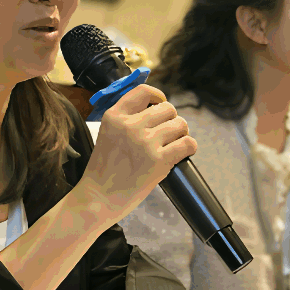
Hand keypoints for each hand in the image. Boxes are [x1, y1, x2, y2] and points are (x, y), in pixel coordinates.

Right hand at [76, 84, 195, 224]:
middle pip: (167, 108)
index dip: (159, 96)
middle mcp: (130, 125)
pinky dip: (190, 147)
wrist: (99, 198)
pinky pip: (187, 143)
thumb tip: (156, 108)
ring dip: (181, 133)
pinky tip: (183, 152)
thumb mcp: (107, 133)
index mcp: (114, 116)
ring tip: (174, 144)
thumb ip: (126, 120)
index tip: (161, 105)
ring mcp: (145, 142)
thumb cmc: (104, 169)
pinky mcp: (158, 160)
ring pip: (180, 124)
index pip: (144, 91)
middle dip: (171, 119)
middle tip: (167, 134)